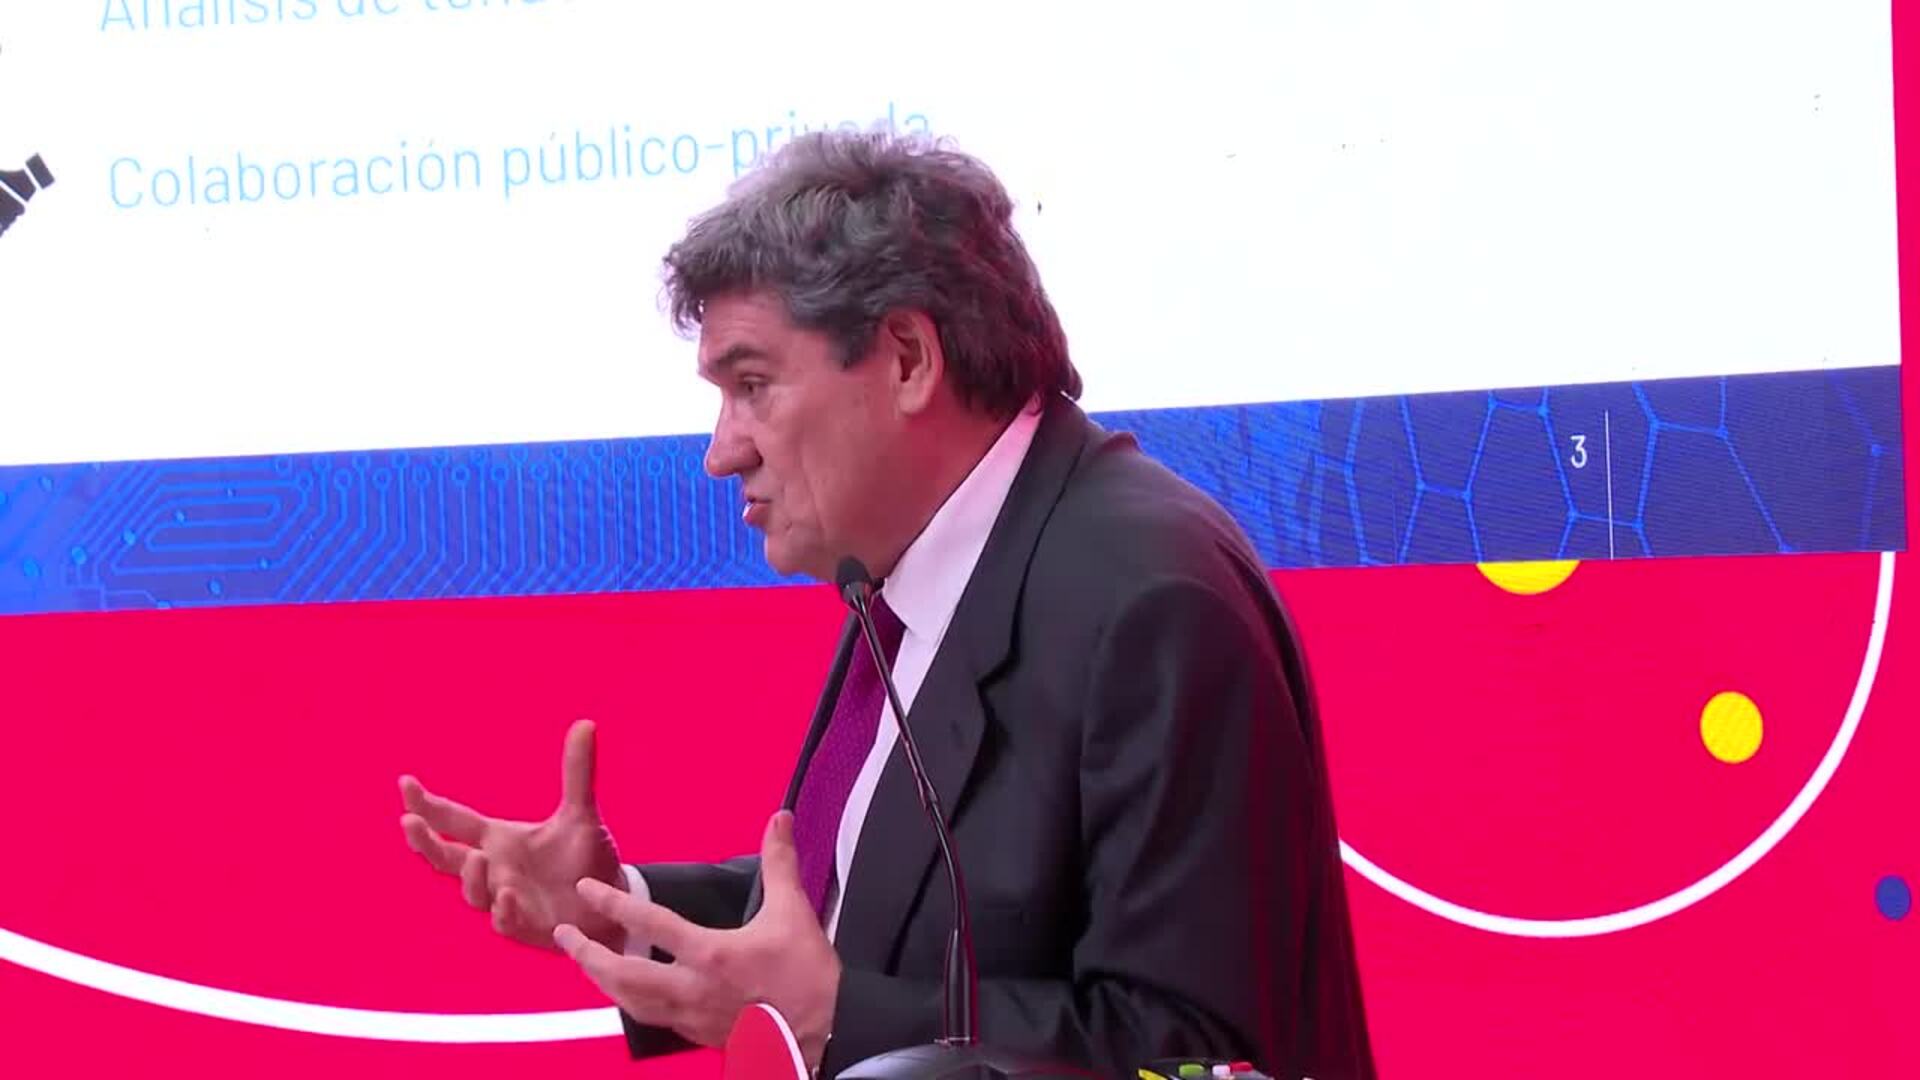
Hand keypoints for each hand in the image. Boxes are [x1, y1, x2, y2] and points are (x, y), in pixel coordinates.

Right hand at [399, 718, 627, 952]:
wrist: (610, 901)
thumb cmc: (585, 857)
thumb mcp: (581, 813)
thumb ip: (578, 772)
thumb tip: (587, 722)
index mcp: (498, 839)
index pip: (453, 820)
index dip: (427, 804)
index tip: (405, 783)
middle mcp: (494, 869)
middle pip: (445, 858)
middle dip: (424, 842)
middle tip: (409, 821)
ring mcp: (506, 901)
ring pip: (473, 892)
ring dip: (470, 876)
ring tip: (476, 857)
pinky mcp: (527, 926)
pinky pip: (506, 922)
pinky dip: (504, 910)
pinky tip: (507, 895)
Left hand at [554, 809, 841, 1068]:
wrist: (826, 1032)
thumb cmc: (808, 979)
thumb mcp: (794, 912)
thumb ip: (779, 862)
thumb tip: (777, 822)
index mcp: (711, 955)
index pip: (651, 926)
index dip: (614, 904)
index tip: (588, 889)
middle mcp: (693, 989)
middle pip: (624, 975)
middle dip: (588, 955)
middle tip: (565, 936)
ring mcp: (693, 1017)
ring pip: (631, 1003)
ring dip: (602, 982)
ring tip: (585, 965)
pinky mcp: (700, 1034)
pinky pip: (653, 1020)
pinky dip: (631, 1004)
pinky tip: (627, 996)